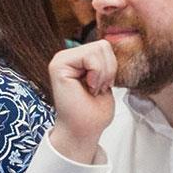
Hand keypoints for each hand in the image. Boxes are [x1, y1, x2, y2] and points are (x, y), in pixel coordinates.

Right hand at [46, 42, 116, 163]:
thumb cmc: (93, 111)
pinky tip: (87, 87)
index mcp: (77, 59)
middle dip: (108, 70)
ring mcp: (60, 59)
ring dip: (102, 74)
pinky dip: (96, 74)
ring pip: (98, 49)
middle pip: (103, 45)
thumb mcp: (105, 78)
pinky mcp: (58, 65)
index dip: (111, 68)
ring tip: (91, 89)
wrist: (84, 130)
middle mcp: (66, 56)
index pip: (105, 46)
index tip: (102, 87)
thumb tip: (114, 42)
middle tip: (96, 88)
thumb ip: (105, 60)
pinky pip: (90, 56)